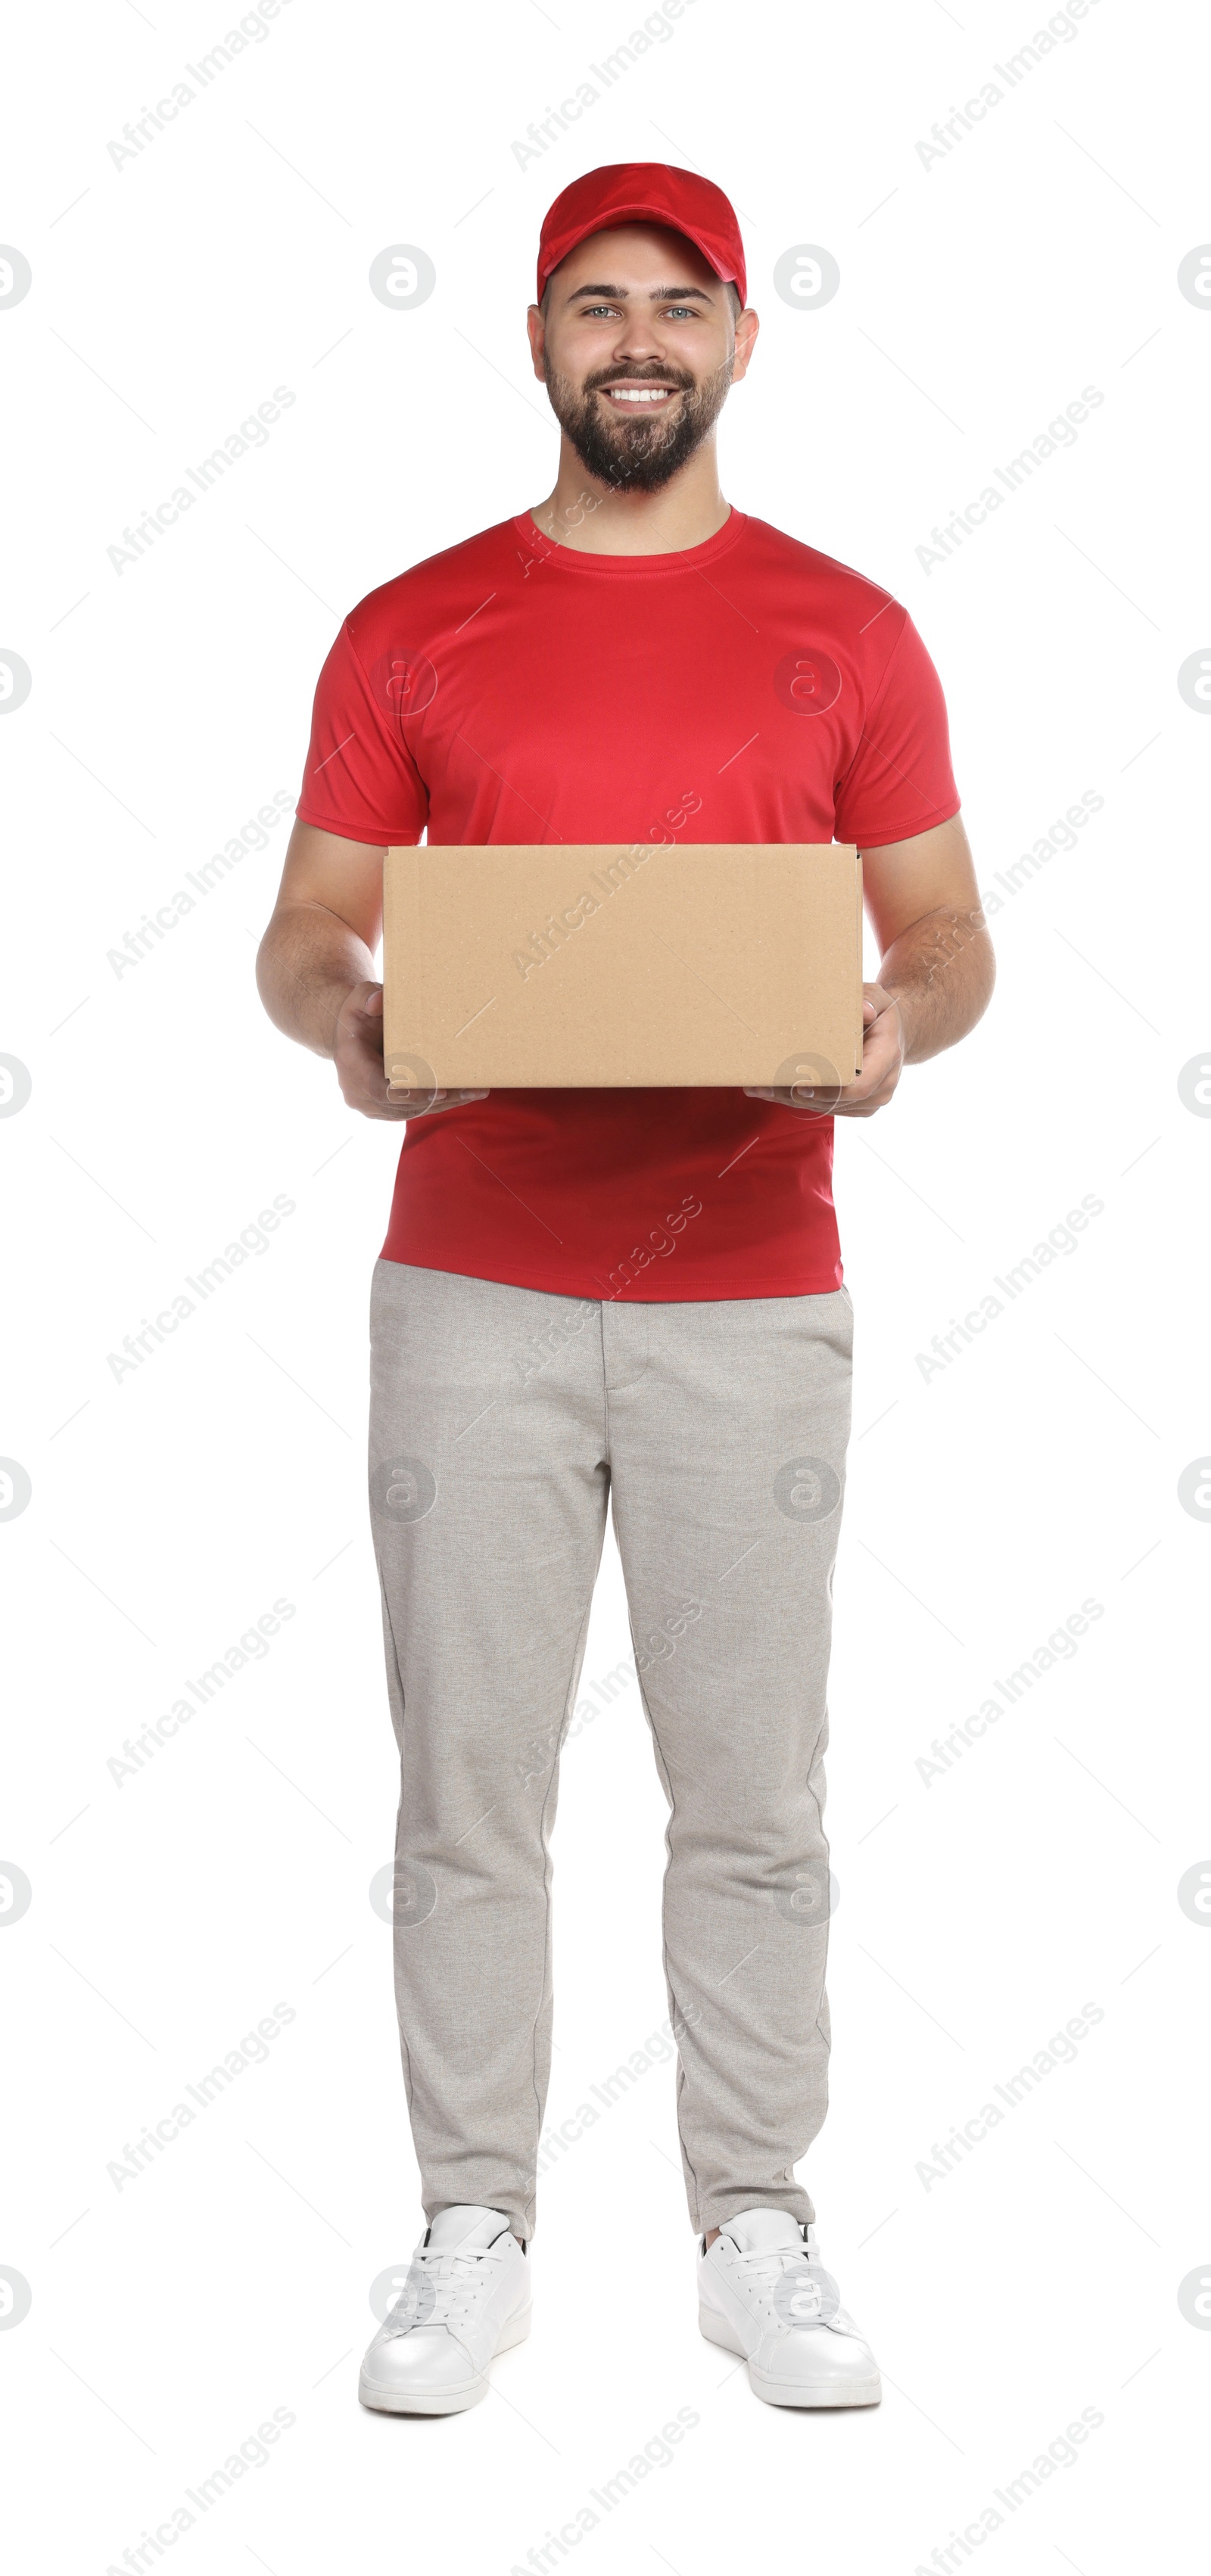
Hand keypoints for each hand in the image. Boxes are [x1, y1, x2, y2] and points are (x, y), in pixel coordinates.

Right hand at [332, 983, 487, 1122]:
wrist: (349, 1037)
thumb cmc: (359, 1014)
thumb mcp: (360, 999)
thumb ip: (368, 996)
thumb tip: (379, 1002)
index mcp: (351, 1064)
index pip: (378, 1088)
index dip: (408, 1093)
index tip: (438, 1090)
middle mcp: (356, 1091)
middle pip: (402, 1104)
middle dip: (438, 1098)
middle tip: (471, 1089)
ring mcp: (370, 1105)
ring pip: (411, 1111)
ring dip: (444, 1103)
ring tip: (476, 1091)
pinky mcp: (383, 1111)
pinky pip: (413, 1112)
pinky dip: (438, 1104)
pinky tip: (463, 1095)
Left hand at [744, 984, 909, 1118]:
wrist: (894, 1032)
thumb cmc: (880, 1012)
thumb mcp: (877, 997)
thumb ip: (868, 999)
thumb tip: (863, 1010)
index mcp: (888, 1057)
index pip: (859, 1086)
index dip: (828, 1090)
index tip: (799, 1084)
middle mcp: (884, 1085)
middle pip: (836, 1102)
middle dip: (797, 1095)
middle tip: (763, 1085)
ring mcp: (872, 1100)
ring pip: (827, 1108)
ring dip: (792, 1100)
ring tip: (760, 1088)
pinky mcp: (859, 1107)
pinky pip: (827, 1109)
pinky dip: (800, 1101)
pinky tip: (773, 1091)